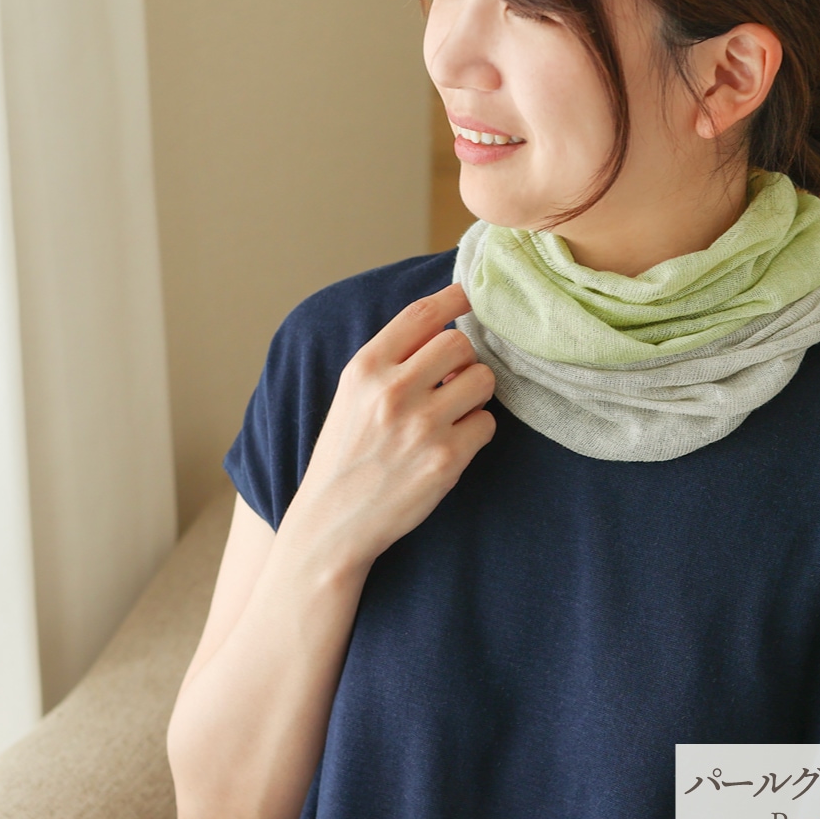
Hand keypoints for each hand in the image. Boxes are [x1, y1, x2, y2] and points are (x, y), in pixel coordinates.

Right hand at [285, 282, 495, 569]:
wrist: (332, 523)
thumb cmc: (346, 454)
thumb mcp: (352, 394)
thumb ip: (392, 359)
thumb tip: (446, 325)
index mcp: (365, 368)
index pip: (421, 314)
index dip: (453, 297)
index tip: (470, 295)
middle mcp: (392, 391)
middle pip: (460, 343)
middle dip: (464, 359)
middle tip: (453, 382)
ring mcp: (421, 426)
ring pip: (482, 379)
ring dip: (476, 393)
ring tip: (453, 413)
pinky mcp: (446, 459)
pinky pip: (487, 423)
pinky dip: (476, 431)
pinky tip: (452, 443)